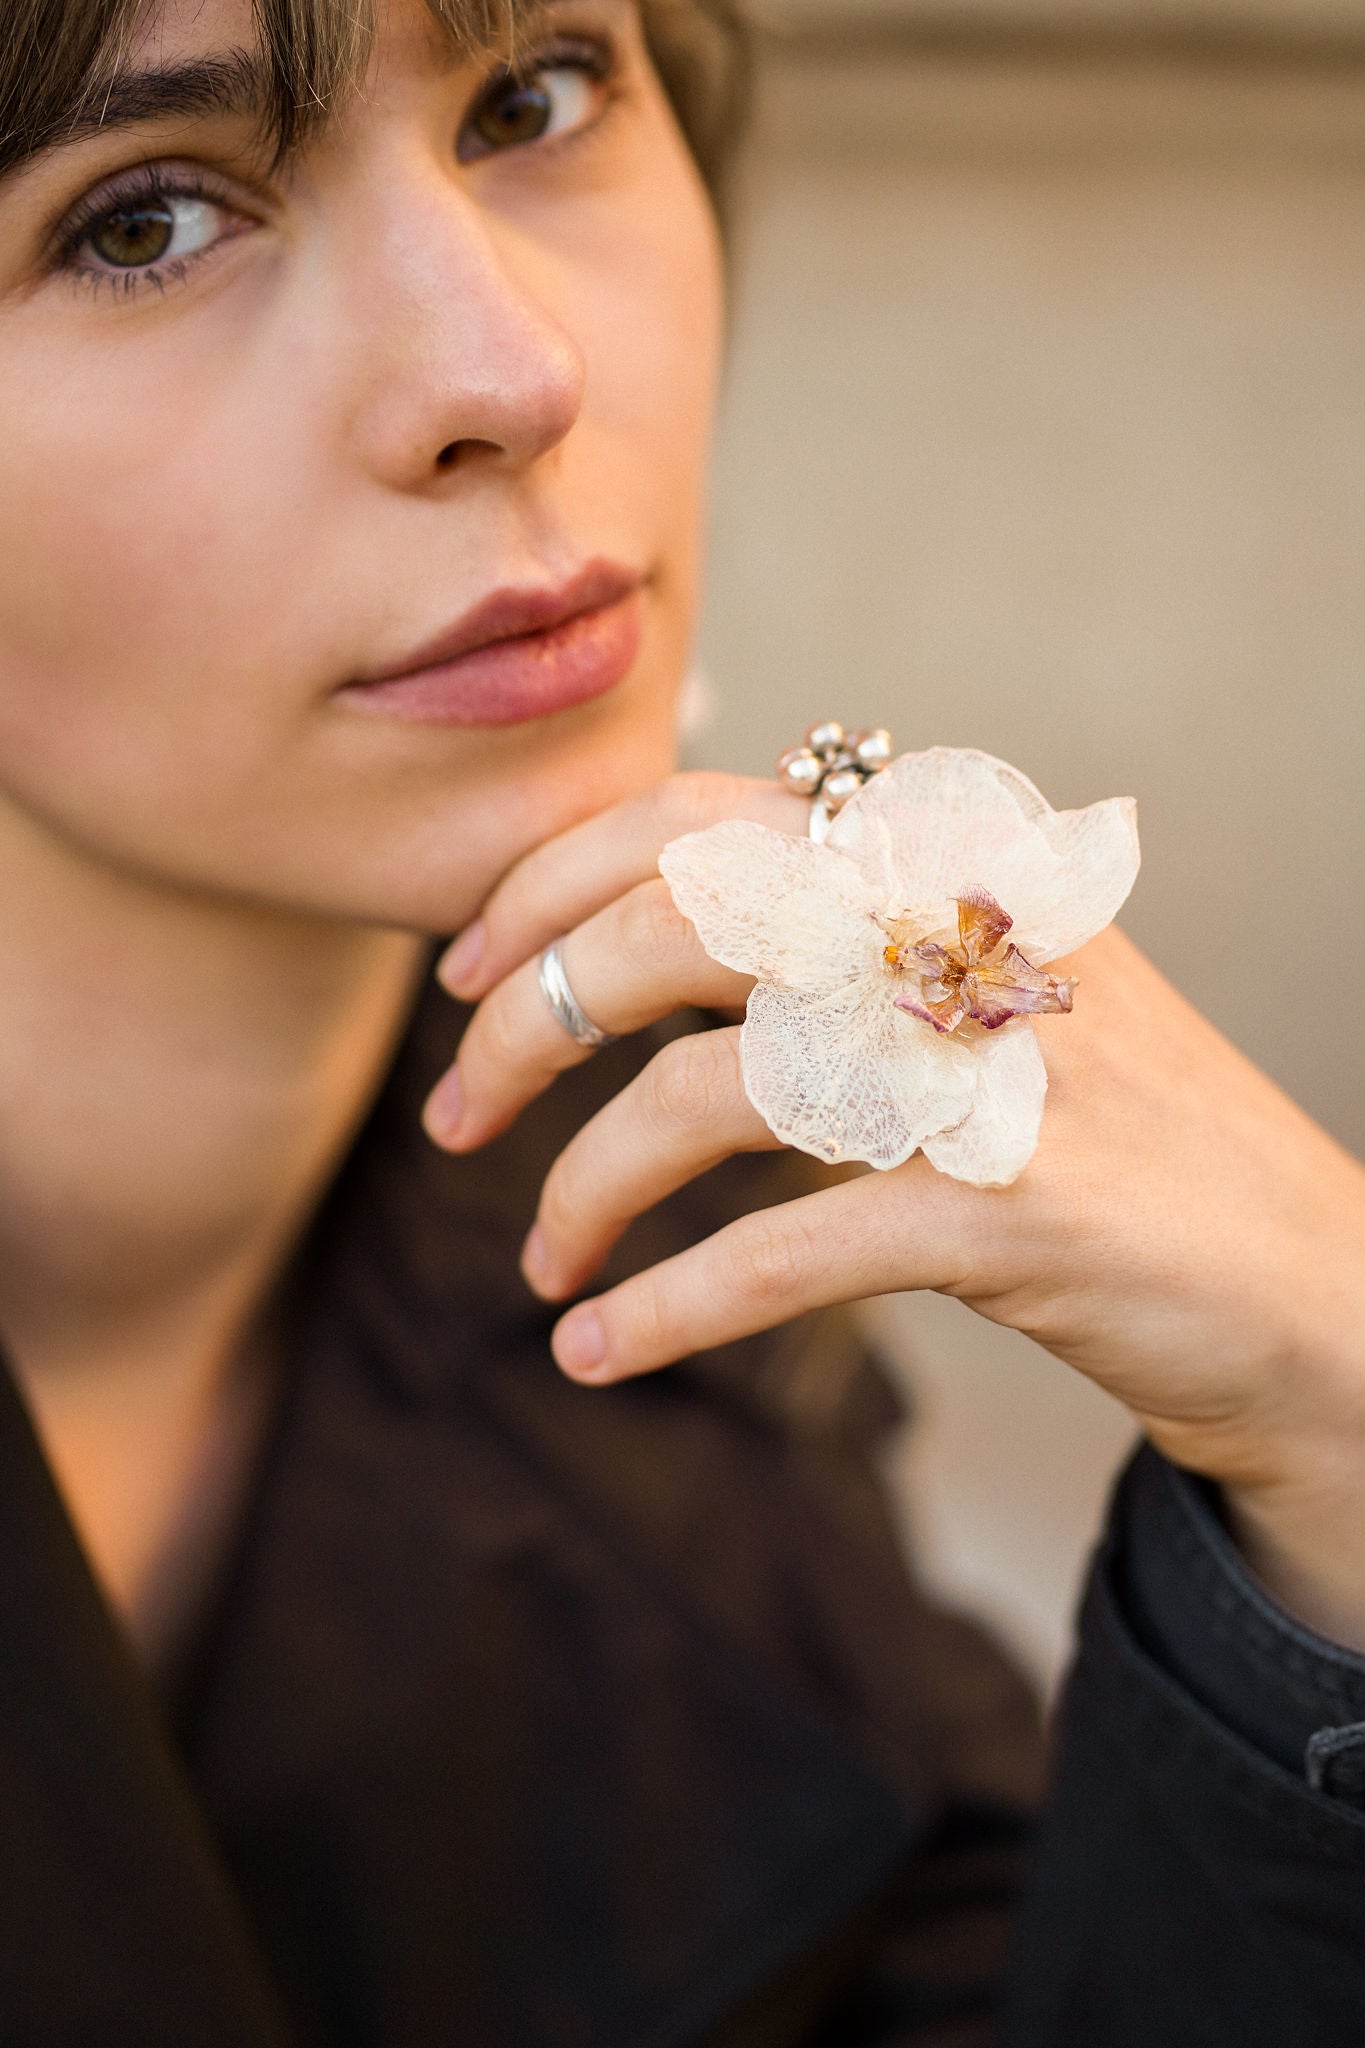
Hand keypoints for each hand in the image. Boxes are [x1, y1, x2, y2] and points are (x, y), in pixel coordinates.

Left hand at [426, 772, 1364, 1645]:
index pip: (696, 818)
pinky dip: (666, 1309)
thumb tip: (647, 926)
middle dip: (525, 1024)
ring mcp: (987, 1065)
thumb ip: (851, 930)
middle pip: (667, 928)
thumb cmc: (1121, 1140)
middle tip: (451, 1120)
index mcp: (946, 857)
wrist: (1308, 1285)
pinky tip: (598, 1355)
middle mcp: (961, 930)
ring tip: (542, 1271)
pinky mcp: (1007, 1210)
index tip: (466, 974)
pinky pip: (779, 1252)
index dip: (550, 883)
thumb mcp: (994, 986)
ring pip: (702, 1092)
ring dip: (581, 1188)